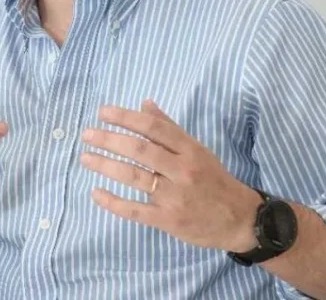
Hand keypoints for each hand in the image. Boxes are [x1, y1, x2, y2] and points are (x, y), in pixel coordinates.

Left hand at [80, 100, 260, 252]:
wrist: (240, 220)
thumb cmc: (214, 180)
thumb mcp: (198, 150)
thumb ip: (170, 128)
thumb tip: (144, 104)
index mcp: (190, 150)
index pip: (154, 129)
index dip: (126, 118)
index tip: (103, 112)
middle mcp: (182, 170)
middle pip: (140, 150)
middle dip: (110, 140)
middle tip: (87, 134)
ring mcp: (174, 197)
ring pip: (134, 177)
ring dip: (106, 166)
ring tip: (85, 157)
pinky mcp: (168, 220)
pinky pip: (135, 210)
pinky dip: (113, 202)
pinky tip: (96, 193)